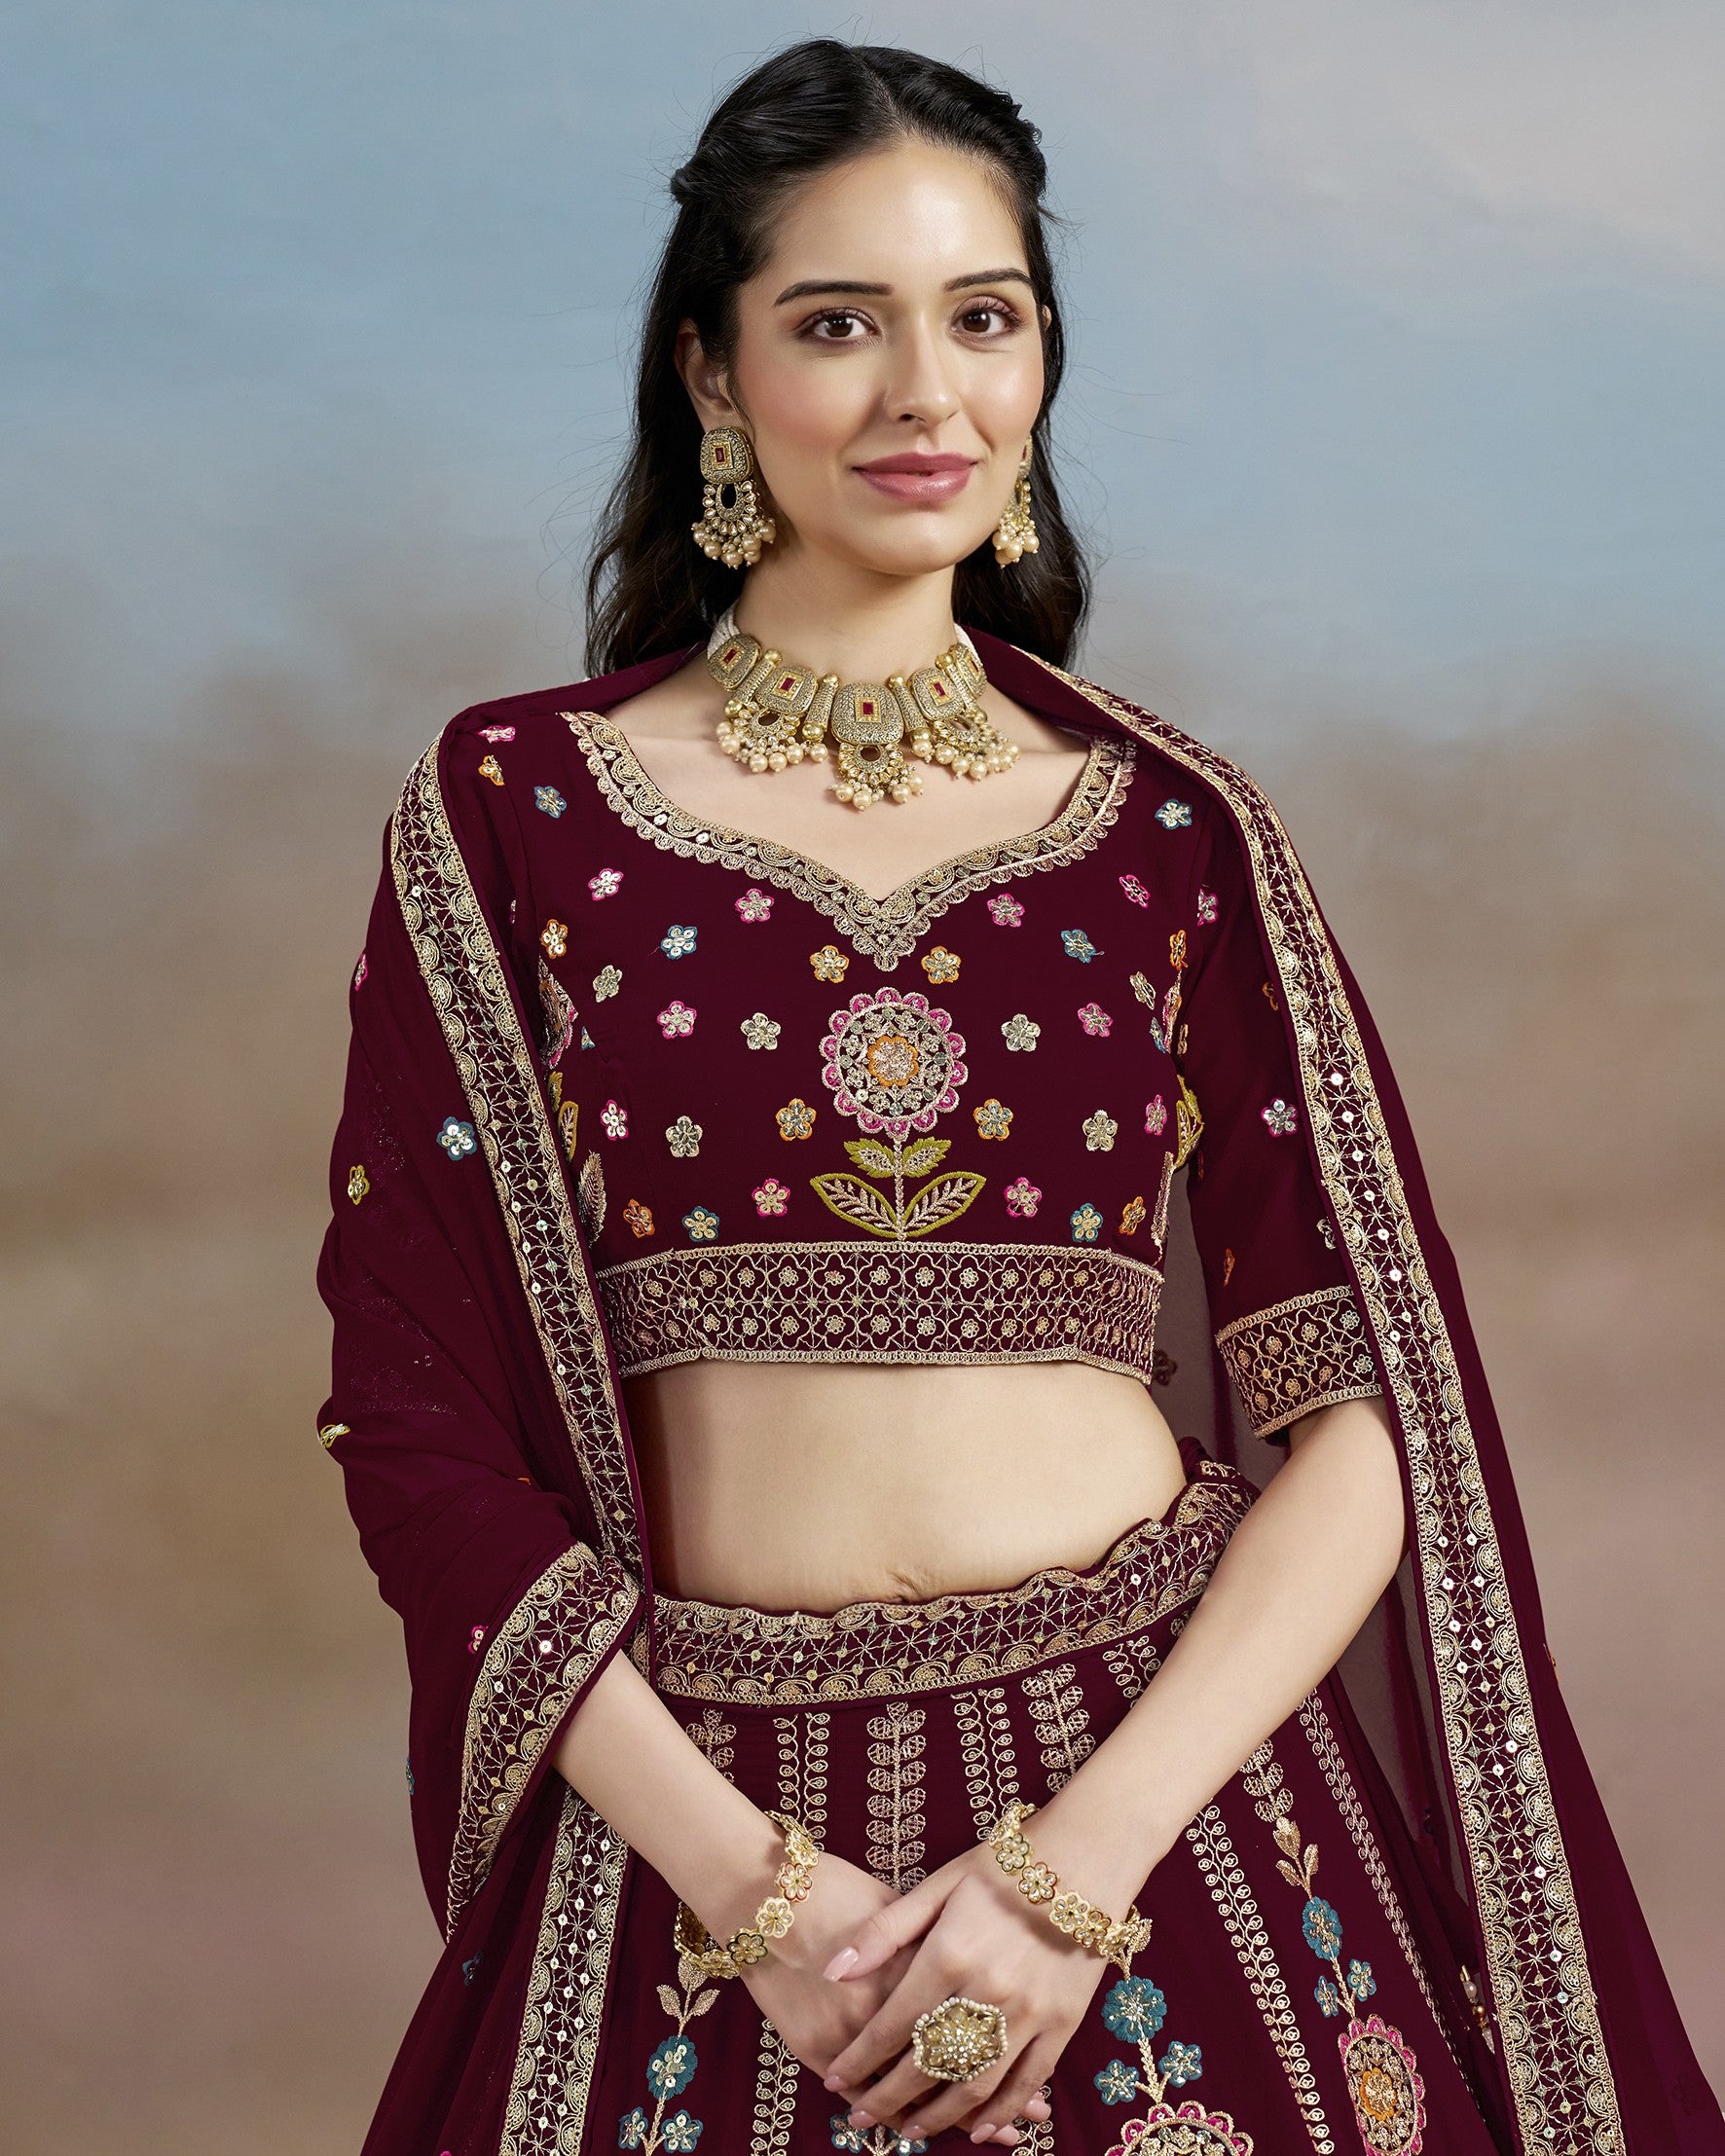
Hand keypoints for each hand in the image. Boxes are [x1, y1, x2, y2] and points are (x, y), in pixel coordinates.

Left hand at [819, 1841, 1101, 2144]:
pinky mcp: (1064, 2023)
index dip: (861, 2058)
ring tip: (909, 2132)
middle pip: (929, 2063)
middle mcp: (987, 1991)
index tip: (835, 2079)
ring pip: (976, 2083)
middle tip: (859, 2117)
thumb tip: (833, 1969)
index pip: (894, 2024)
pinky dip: (1000, 2110)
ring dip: (939, 2115)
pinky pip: (1027, 2081)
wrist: (1085, 1856)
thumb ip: (885, 1930)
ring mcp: (1029, 2012)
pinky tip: (977, 2128)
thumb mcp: (939, 1885)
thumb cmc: (1004, 1866)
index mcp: (950, 1954)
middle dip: (888, 2097)